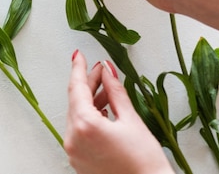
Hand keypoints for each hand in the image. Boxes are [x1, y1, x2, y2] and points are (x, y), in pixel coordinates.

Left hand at [65, 50, 173, 173]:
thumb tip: (107, 70)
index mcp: (85, 125)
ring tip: (107, 90)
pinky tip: (103, 111)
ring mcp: (73, 151)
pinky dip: (88, 118)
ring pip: (76, 116)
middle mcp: (73, 139)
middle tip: (101, 70)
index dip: (79, 69)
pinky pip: (78, 131)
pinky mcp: (78, 160)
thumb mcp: (131, 119)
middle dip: (88, 84)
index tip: (79, 55)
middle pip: (75, 101)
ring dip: (89, 101)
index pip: (77, 88)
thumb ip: (115, 91)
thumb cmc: (144, 162)